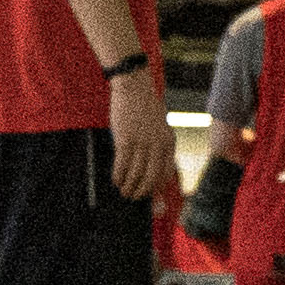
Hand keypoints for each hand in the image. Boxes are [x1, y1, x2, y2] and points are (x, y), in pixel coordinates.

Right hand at [105, 64, 174, 207]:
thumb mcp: (159, 127)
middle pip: (151, 179)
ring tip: (123, 191)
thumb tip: (152, 168)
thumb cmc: (145, 108)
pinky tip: (115, 180)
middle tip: (133, 197)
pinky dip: (118, 176)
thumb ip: (158, 146)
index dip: (156, 188)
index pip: (165, 174)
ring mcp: (142, 143)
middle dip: (141, 192)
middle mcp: (158, 145)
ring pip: (136, 175)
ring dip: (128, 187)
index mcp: (169, 142)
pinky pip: (122, 166)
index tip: (148, 194)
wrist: (134, 86)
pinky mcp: (126, 140)